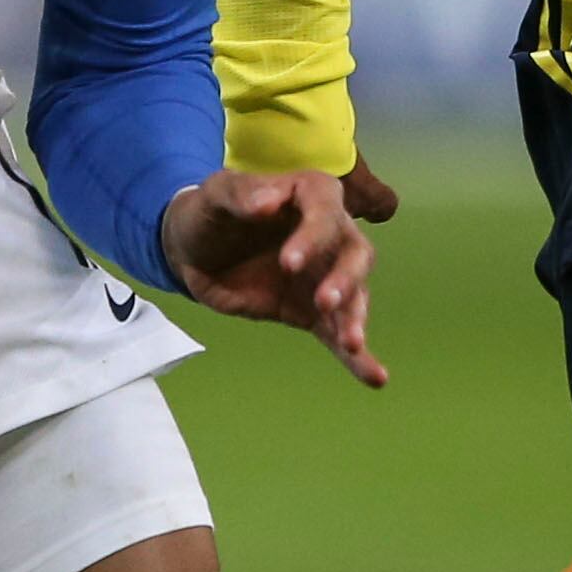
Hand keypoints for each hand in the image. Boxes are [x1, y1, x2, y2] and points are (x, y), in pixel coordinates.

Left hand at [161, 163, 390, 387]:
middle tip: (324, 301)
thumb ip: (242, 194)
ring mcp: (325, 275)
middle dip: (344, 279)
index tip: (289, 262)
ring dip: (354, 318)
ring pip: (353, 295)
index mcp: (310, 195)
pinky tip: (375, 377)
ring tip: (352, 344)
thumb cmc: (212, 211)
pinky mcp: (312, 312)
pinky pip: (338, 333)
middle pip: (354, 254)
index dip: (313, 236)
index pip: (325, 211)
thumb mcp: (217, 193)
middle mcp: (330, 233)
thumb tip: (269, 202)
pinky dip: (357, 357)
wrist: (195, 250)